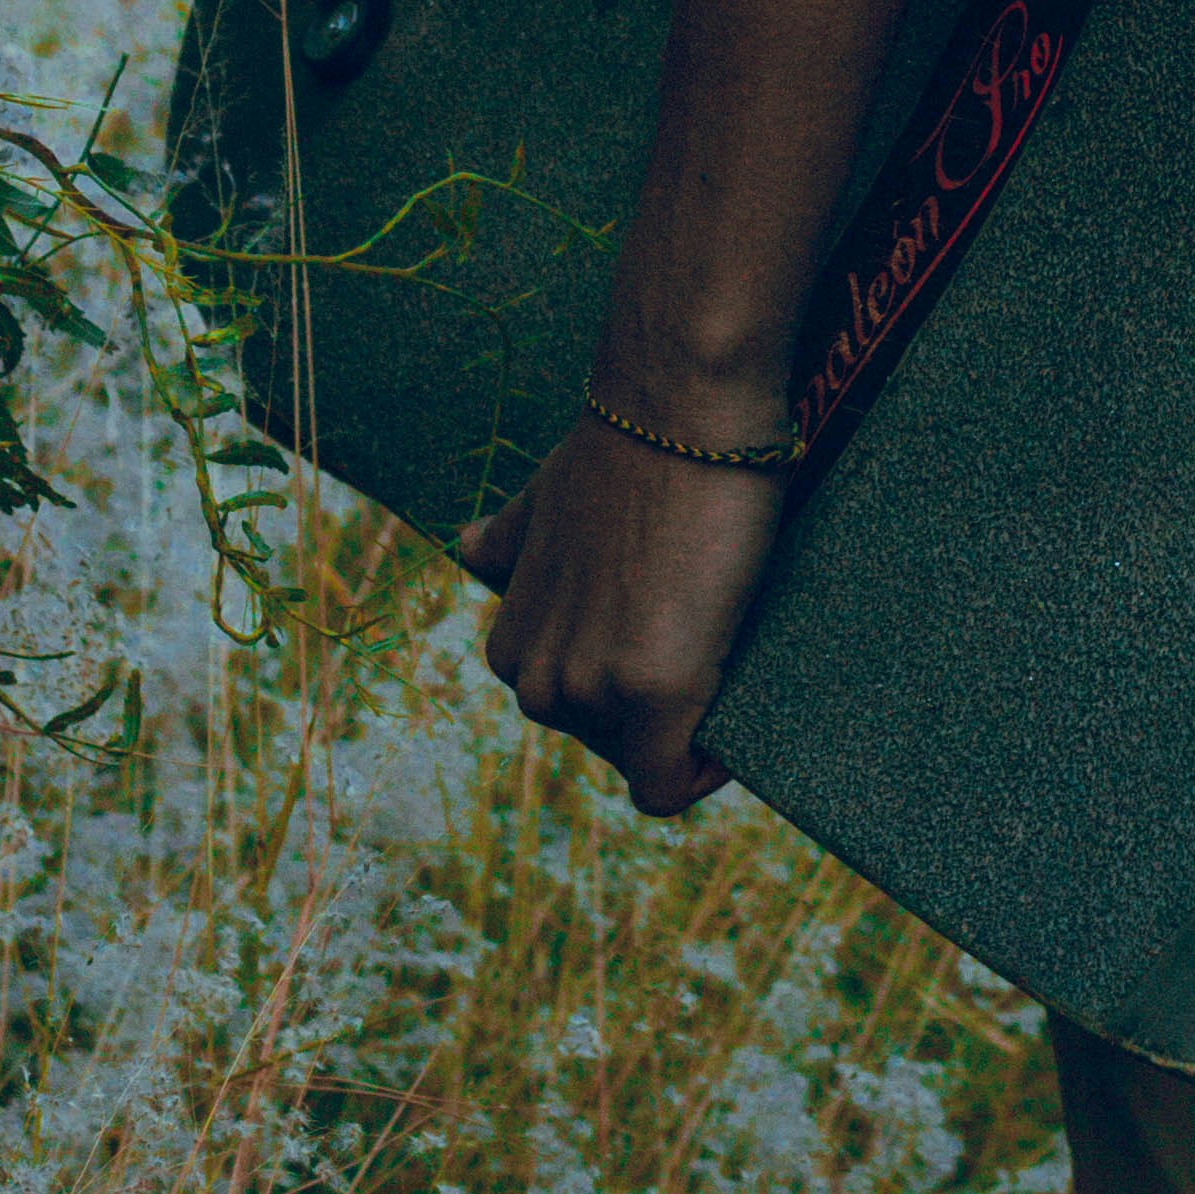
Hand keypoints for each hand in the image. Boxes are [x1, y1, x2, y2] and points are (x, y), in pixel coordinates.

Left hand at [461, 411, 790, 813]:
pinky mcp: (655, 693)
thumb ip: (505, 544)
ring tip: (720, 644)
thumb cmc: (624, 449)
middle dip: (659, 706)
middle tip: (705, 635)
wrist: (678, 409)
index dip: (629, 685)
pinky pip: (670, 784)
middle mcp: (538, 681)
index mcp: (512, 648)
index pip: (576, 709)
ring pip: (648, 758)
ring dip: (687, 724)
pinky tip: (730, 728)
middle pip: (614, 740)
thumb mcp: (539, 502)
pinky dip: (702, 770)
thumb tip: (464, 546)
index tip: (671, 644)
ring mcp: (592, 690)